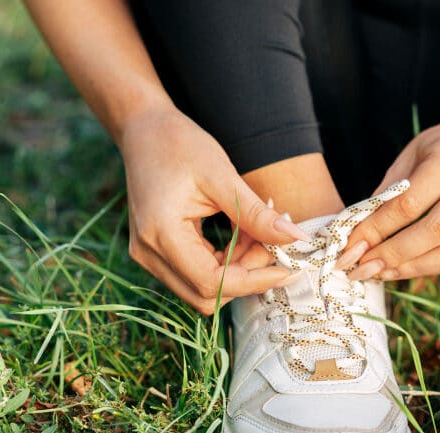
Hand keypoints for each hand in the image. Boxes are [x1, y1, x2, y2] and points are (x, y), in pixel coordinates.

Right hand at [119, 107, 307, 314]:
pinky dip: (225, 262)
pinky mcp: (156, 253)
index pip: (211, 282)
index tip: (287, 269)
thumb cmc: (179, 144)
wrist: (143, 130)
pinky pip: (196, 274)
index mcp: (160, 234)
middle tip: (273, 246)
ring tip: (259, 234)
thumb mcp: (223, 176)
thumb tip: (297, 239)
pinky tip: (243, 235)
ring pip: (203, 288)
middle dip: (247, 277)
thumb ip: (257, 214)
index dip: (253, 281)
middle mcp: (148, 253)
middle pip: (206, 295)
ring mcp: (149, 256)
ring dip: (238, 270)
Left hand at [341, 120, 439, 280]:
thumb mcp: (409, 157)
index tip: (351, 247)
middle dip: (395, 254)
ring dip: (414, 268)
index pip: (410, 202)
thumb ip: (386, 195)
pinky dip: (432, 267)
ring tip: (383, 272)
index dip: (377, 229)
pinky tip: (406, 269)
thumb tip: (357, 238)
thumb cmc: (439, 150)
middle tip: (364, 267)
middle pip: (436, 230)